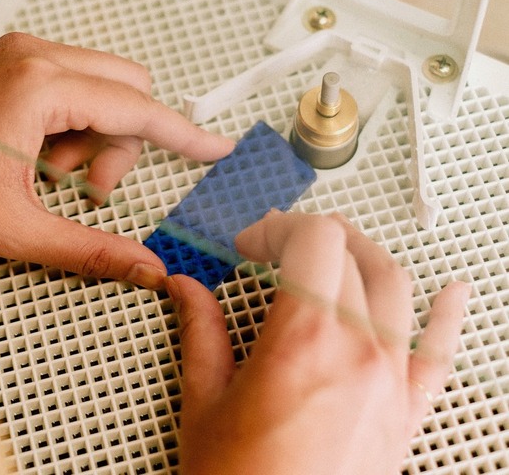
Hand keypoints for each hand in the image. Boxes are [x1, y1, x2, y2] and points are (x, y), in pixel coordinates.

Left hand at [0, 33, 233, 288]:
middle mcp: (32, 57)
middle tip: (85, 188)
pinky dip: (69, 126)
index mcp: (38, 87)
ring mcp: (17, 56)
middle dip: (122, 144)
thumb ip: (89, 250)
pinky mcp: (6, 64)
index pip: (139, 109)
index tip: (216, 148)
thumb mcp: (13, 230)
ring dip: (92, 137)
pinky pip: (70, 86)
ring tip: (46, 176)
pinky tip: (32, 157)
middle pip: (127, 90)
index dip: (186, 136)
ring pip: (100, 87)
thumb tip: (142, 267)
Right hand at [166, 211, 467, 473]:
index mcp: (301, 342)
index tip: (252, 245)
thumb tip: (187, 292)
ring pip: (395, 286)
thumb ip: (200, 332)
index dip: (276, 228)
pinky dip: (449, 316)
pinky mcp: (405, 411)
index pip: (311, 241)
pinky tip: (453, 294)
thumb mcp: (204, 402)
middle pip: (349, 255)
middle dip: (307, 236)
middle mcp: (355, 353)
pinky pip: (439, 354)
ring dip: (363, 254)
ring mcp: (388, 381)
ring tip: (337, 249)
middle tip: (276, 245)